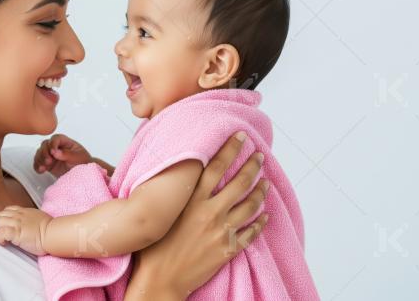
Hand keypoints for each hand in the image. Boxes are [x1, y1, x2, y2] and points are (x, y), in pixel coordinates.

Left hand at [0, 205, 52, 255]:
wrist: (53, 234)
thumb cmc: (50, 229)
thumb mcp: (39, 218)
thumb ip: (31, 218)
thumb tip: (29, 224)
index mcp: (24, 212)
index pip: (8, 210)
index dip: (4, 217)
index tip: (5, 225)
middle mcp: (19, 216)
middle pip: (0, 215)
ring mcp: (17, 223)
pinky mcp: (16, 233)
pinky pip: (1, 233)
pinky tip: (3, 242)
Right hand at [33, 134, 92, 176]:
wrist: (84, 176)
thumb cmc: (83, 164)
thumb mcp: (78, 158)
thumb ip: (67, 154)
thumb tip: (55, 152)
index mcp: (66, 142)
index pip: (56, 138)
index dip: (53, 144)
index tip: (53, 152)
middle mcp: (57, 147)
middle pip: (45, 144)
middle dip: (44, 152)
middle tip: (48, 161)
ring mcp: (51, 156)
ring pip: (40, 153)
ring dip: (40, 159)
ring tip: (44, 167)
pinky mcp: (48, 165)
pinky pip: (38, 163)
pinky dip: (37, 166)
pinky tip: (41, 170)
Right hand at [126, 132, 268, 299]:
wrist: (160, 280)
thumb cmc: (152, 248)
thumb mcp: (161, 214)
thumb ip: (173, 194)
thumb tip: (173, 174)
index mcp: (191, 201)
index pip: (216, 167)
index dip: (230, 149)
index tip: (241, 137)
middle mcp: (209, 212)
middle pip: (239, 182)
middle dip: (252, 166)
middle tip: (259, 156)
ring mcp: (221, 231)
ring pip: (250, 206)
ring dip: (260, 192)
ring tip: (265, 183)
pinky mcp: (228, 250)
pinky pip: (251, 233)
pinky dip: (261, 223)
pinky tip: (265, 216)